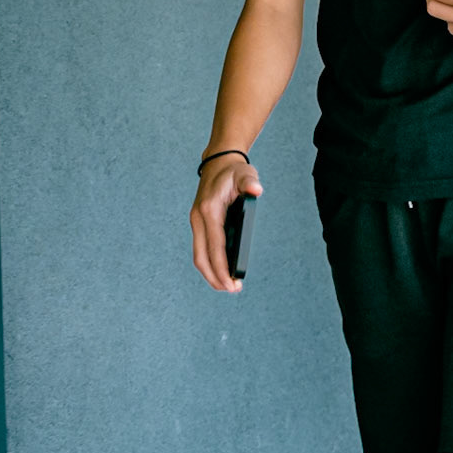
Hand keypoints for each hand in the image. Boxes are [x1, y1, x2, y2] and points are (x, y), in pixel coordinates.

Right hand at [190, 154, 262, 292]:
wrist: (218, 162)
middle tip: (232, 290)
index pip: (215, 246)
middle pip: (201, 256)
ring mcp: (197, 222)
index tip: (231, 283)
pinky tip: (222, 272)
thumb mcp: (245, 173)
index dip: (221, 267)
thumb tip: (255, 190)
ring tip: (227, 286)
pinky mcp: (200, 224)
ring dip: (211, 273)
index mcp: (209, 210)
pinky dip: (210, 263)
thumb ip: (249, 182)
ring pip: (199, 255)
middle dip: (215, 276)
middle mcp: (198, 219)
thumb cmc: (233, 171)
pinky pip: (201, 249)